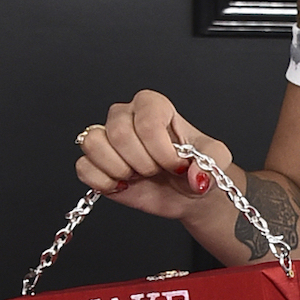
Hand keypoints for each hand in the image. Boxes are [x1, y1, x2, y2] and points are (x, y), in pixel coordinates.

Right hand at [75, 91, 234, 220]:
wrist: (186, 192)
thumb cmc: (196, 167)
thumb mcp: (216, 159)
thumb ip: (213, 162)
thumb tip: (196, 177)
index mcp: (154, 106)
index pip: (146, 119)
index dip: (161, 149)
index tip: (176, 164)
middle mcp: (126, 116)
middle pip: (119, 132)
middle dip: (143, 162)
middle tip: (157, 171)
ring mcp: (107, 138)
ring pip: (93, 143)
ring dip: (120, 169)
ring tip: (138, 176)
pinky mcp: (95, 162)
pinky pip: (83, 167)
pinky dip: (103, 182)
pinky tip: (123, 185)